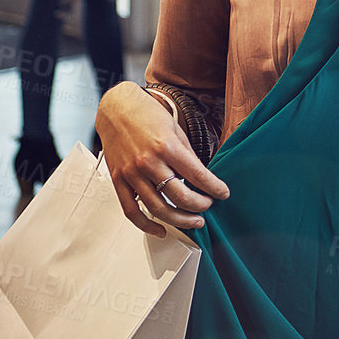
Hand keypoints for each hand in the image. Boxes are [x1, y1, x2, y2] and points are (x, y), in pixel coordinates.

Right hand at [96, 82, 228, 237]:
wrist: (116, 107)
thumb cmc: (146, 113)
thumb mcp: (174, 127)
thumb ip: (186, 154)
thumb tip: (200, 177)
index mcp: (166, 146)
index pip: (197, 175)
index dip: (214, 187)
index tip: (223, 193)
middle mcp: (149, 162)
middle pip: (179, 197)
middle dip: (200, 206)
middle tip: (208, 206)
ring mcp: (132, 174)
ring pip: (158, 209)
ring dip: (180, 220)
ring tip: (193, 221)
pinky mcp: (119, 181)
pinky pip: (132, 211)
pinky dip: (147, 226)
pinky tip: (161, 230)